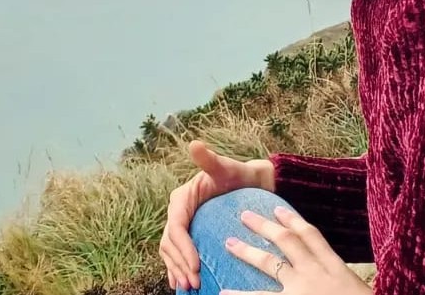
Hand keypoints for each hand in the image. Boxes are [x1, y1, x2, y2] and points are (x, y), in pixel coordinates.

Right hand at [159, 140, 275, 291]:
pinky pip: (178, 254)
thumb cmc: (241, 174)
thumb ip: (210, 160)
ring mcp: (185, 223)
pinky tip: (182, 283)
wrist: (254, 182)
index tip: (195, 265)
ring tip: (190, 286)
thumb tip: (194, 144)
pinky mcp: (192, 233)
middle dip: (179, 264)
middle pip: (171, 242)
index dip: (182, 247)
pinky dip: (178, 269)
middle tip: (194, 282)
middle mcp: (179, 211)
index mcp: (183, 197)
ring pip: (171, 251)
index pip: (176, 226)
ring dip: (177, 270)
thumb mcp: (227, 167)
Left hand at [220, 205, 371, 294]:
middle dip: (265, 226)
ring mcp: (301, 289)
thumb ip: (341, 284)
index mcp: (336, 268)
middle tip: (245, 215)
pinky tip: (222, 294)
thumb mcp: (355, 291)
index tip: (280, 209)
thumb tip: (330, 283)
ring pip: (270, 264)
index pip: (313, 237)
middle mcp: (316, 274)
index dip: (295, 220)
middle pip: (288, 241)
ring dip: (248, 251)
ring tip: (229, 243)